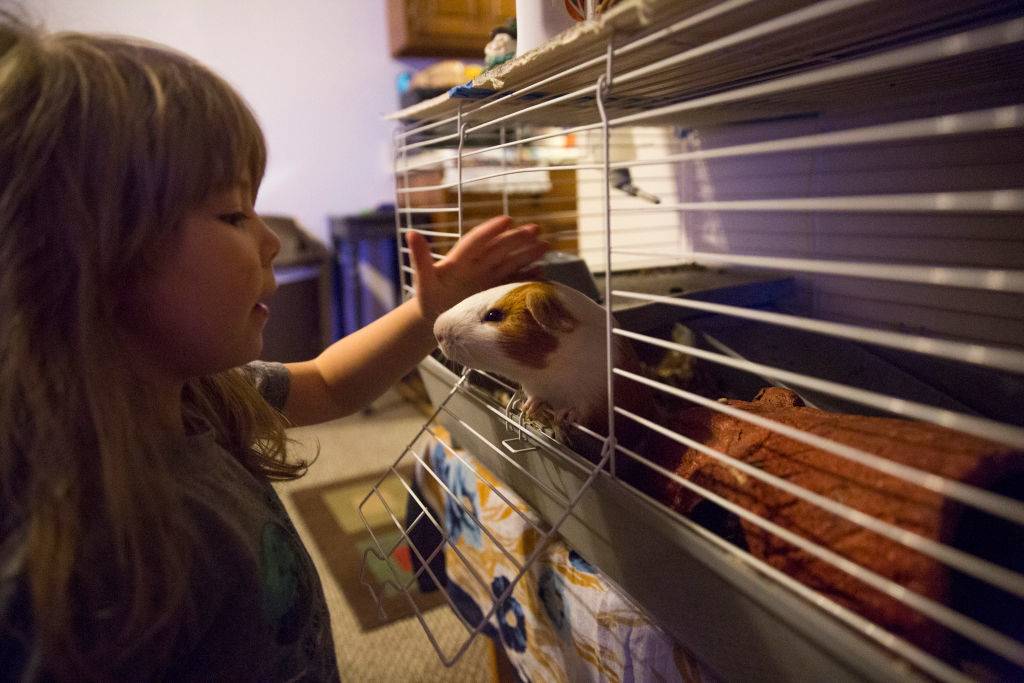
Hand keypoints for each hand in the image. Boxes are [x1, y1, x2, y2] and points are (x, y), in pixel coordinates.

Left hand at [407, 215, 547, 320]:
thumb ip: (420, 259)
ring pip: (509, 261)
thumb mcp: (423, 281)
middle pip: (498, 248)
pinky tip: (542, 272)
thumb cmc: (427, 299)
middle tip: (536, 229)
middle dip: (516, 239)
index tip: (507, 220)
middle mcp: (477, 265)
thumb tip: (410, 232)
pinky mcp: (495, 290)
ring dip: (527, 253)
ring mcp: (487, 277)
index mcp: (459, 260)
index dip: (490, 231)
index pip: (476, 242)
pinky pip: (513, 280)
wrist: (434, 319)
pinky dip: (527, 276)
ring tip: (546, 246)